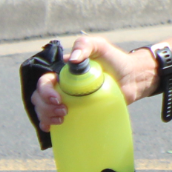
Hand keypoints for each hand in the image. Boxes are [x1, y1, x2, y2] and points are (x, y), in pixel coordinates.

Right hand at [31, 36, 148, 129]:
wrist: (132, 78)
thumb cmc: (115, 60)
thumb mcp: (100, 46)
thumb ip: (85, 45)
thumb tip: (71, 60)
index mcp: (63, 72)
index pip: (44, 82)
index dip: (45, 92)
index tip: (58, 99)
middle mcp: (61, 86)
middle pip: (39, 98)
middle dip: (45, 107)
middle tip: (64, 111)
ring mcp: (67, 100)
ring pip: (43, 110)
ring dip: (46, 117)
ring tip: (63, 119)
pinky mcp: (76, 112)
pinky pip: (54, 120)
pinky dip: (49, 124)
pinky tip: (53, 127)